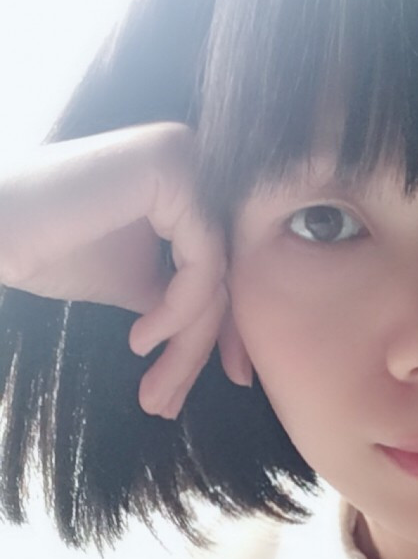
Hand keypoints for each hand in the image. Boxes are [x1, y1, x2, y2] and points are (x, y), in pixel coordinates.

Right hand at [0, 122, 250, 418]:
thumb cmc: (47, 248)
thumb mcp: (134, 278)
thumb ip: (180, 289)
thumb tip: (218, 325)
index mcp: (187, 179)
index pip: (225, 259)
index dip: (228, 325)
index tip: (229, 375)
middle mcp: (193, 156)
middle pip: (224, 266)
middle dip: (206, 343)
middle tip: (174, 402)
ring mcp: (185, 157)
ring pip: (217, 270)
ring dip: (188, 342)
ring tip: (154, 389)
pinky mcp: (169, 169)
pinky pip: (202, 259)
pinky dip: (179, 310)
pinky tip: (141, 339)